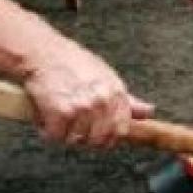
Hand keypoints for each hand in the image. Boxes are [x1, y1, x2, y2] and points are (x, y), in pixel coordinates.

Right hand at [19, 41, 153, 147]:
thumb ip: (127, 99)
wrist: (44, 52)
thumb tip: (149, 111)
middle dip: (85, 138)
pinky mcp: (61, 113)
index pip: (121, 130)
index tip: (99, 136)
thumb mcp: (106, 76)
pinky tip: (48, 116)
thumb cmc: (72, 61)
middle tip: (75, 127)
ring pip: (76, 139)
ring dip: (65, 133)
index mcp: (115, 93)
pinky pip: (56, 135)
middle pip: (99, 139)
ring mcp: (82, 108)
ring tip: (61, 117)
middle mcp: (101, 102)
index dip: (108, 137)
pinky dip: (48, 130)